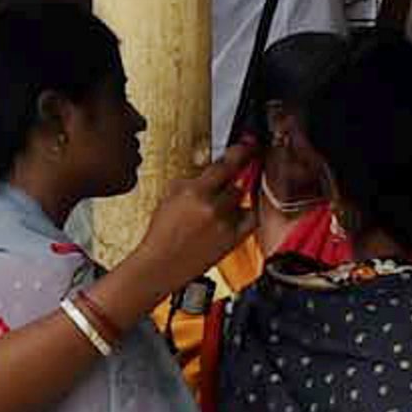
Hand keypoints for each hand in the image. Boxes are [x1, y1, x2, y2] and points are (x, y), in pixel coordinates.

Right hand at [133, 153, 258, 292]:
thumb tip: (208, 172)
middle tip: (215, 191)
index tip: (248, 146)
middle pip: (235, 183)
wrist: (161, 265)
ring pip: (241, 199)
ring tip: (213, 211)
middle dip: (226, 184)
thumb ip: (191, 182)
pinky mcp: (233, 239)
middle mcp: (212, 206)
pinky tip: (232, 217)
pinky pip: (250, 218)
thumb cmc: (161, 235)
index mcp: (194, 192)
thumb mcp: (169, 198)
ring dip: (232, 200)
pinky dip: (244, 214)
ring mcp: (225, 223)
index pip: (225, 165)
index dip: (240, 153)